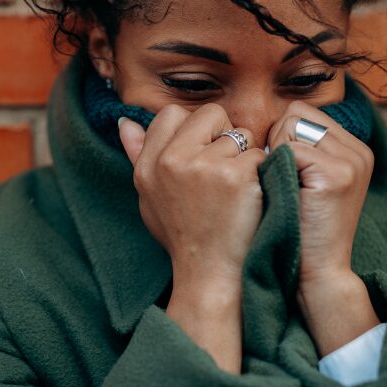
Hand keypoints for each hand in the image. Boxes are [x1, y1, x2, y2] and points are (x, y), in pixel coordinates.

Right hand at [118, 103, 267, 287]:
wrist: (209, 272)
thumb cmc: (181, 233)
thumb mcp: (149, 196)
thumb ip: (137, 156)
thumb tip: (125, 122)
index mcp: (149, 165)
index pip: (171, 114)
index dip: (193, 129)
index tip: (200, 154)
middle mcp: (172, 161)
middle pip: (211, 114)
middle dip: (224, 134)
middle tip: (223, 170)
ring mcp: (205, 166)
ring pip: (240, 135)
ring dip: (244, 158)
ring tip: (234, 191)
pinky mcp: (237, 176)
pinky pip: (259, 154)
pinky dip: (261, 173)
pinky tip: (249, 198)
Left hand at [265, 100, 373, 283]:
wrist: (317, 272)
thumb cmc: (298, 227)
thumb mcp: (305, 181)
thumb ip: (299, 149)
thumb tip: (268, 123)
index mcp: (354, 149)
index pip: (302, 112)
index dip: (280, 136)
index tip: (281, 171)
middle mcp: (359, 150)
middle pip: (296, 113)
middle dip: (277, 140)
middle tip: (281, 179)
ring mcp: (352, 160)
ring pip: (291, 125)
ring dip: (276, 154)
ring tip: (286, 188)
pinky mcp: (338, 174)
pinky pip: (288, 148)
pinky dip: (276, 169)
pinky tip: (286, 195)